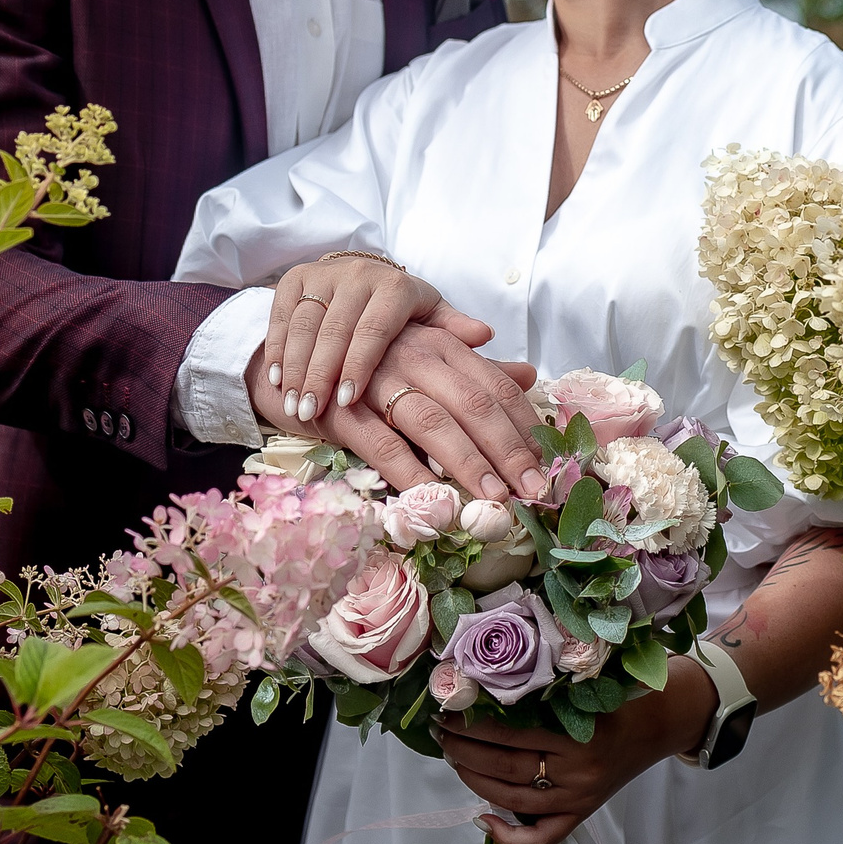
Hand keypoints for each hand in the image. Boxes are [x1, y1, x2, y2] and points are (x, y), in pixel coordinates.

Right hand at [248, 321, 546, 500]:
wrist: (294, 356)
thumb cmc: (369, 362)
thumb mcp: (425, 354)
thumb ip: (474, 366)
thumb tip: (528, 374)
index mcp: (442, 344)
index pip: (496, 386)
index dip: (525, 427)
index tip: (548, 465)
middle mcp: (417, 356)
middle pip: (474, 405)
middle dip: (509, 452)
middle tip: (534, 492)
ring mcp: (378, 380)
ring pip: (434, 423)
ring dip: (468, 464)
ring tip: (494, 500)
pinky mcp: (343, 409)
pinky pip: (382, 443)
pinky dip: (409, 472)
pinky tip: (432, 498)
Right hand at [263, 253, 492, 424]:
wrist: (353, 283)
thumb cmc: (398, 315)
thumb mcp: (431, 323)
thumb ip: (458, 338)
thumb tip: (496, 346)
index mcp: (398, 288)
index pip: (376, 329)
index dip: (359, 364)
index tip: (347, 400)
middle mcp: (359, 277)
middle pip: (336, 330)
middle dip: (321, 374)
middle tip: (311, 412)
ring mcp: (323, 276)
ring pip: (305, 325)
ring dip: (296, 367)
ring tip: (292, 405)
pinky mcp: (293, 280)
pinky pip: (281, 317)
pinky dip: (276, 350)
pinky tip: (275, 380)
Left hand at [434, 655, 716, 843]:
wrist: (662, 722)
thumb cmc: (620, 695)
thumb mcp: (588, 686)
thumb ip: (547, 691)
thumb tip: (486, 685)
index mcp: (579, 735)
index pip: (511, 734)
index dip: (474, 724)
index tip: (448, 709)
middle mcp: (578, 772)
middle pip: (505, 768)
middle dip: (464, 749)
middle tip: (441, 732)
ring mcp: (579, 798)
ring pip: (513, 800)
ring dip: (474, 780)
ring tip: (452, 757)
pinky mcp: (582, 814)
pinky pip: (542, 836)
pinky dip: (509, 836)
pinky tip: (482, 819)